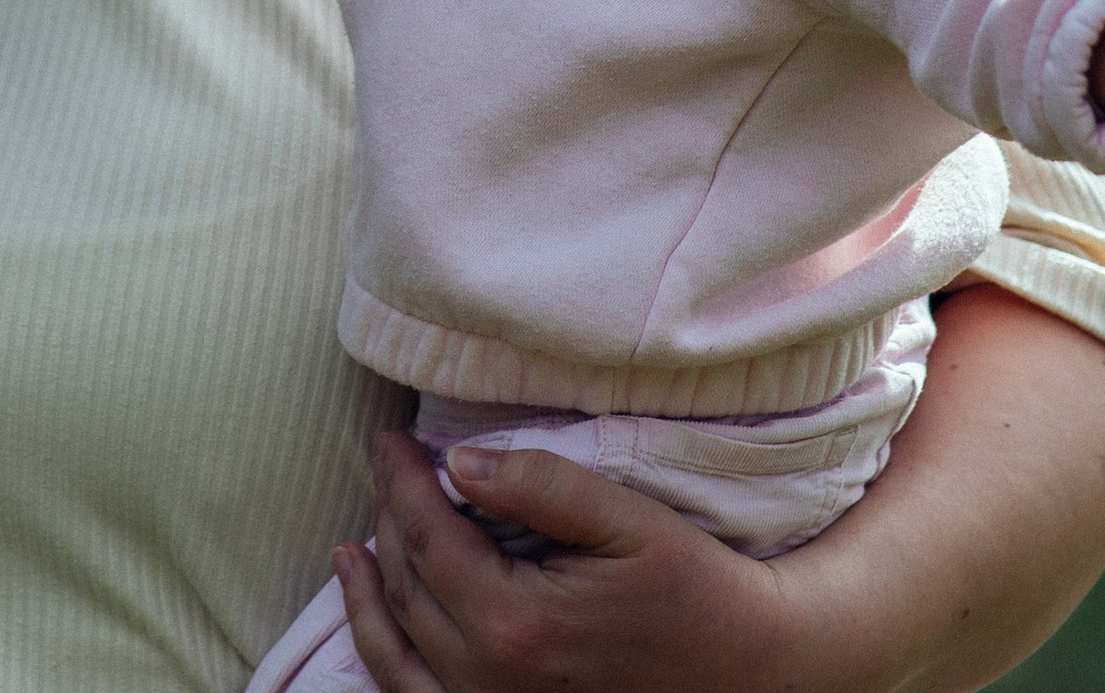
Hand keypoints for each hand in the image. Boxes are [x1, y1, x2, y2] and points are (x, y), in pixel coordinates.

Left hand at [334, 429, 800, 692]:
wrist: (751, 672)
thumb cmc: (695, 590)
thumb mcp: (627, 520)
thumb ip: (540, 484)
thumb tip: (457, 462)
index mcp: (514, 625)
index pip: (424, 536)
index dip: (400, 479)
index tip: (394, 435)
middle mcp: (490, 681)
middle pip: (408, 586)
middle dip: (389, 518)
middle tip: (391, 467)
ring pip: (399, 650)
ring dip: (371, 594)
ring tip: (353, 549)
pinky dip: (389, 660)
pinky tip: (383, 624)